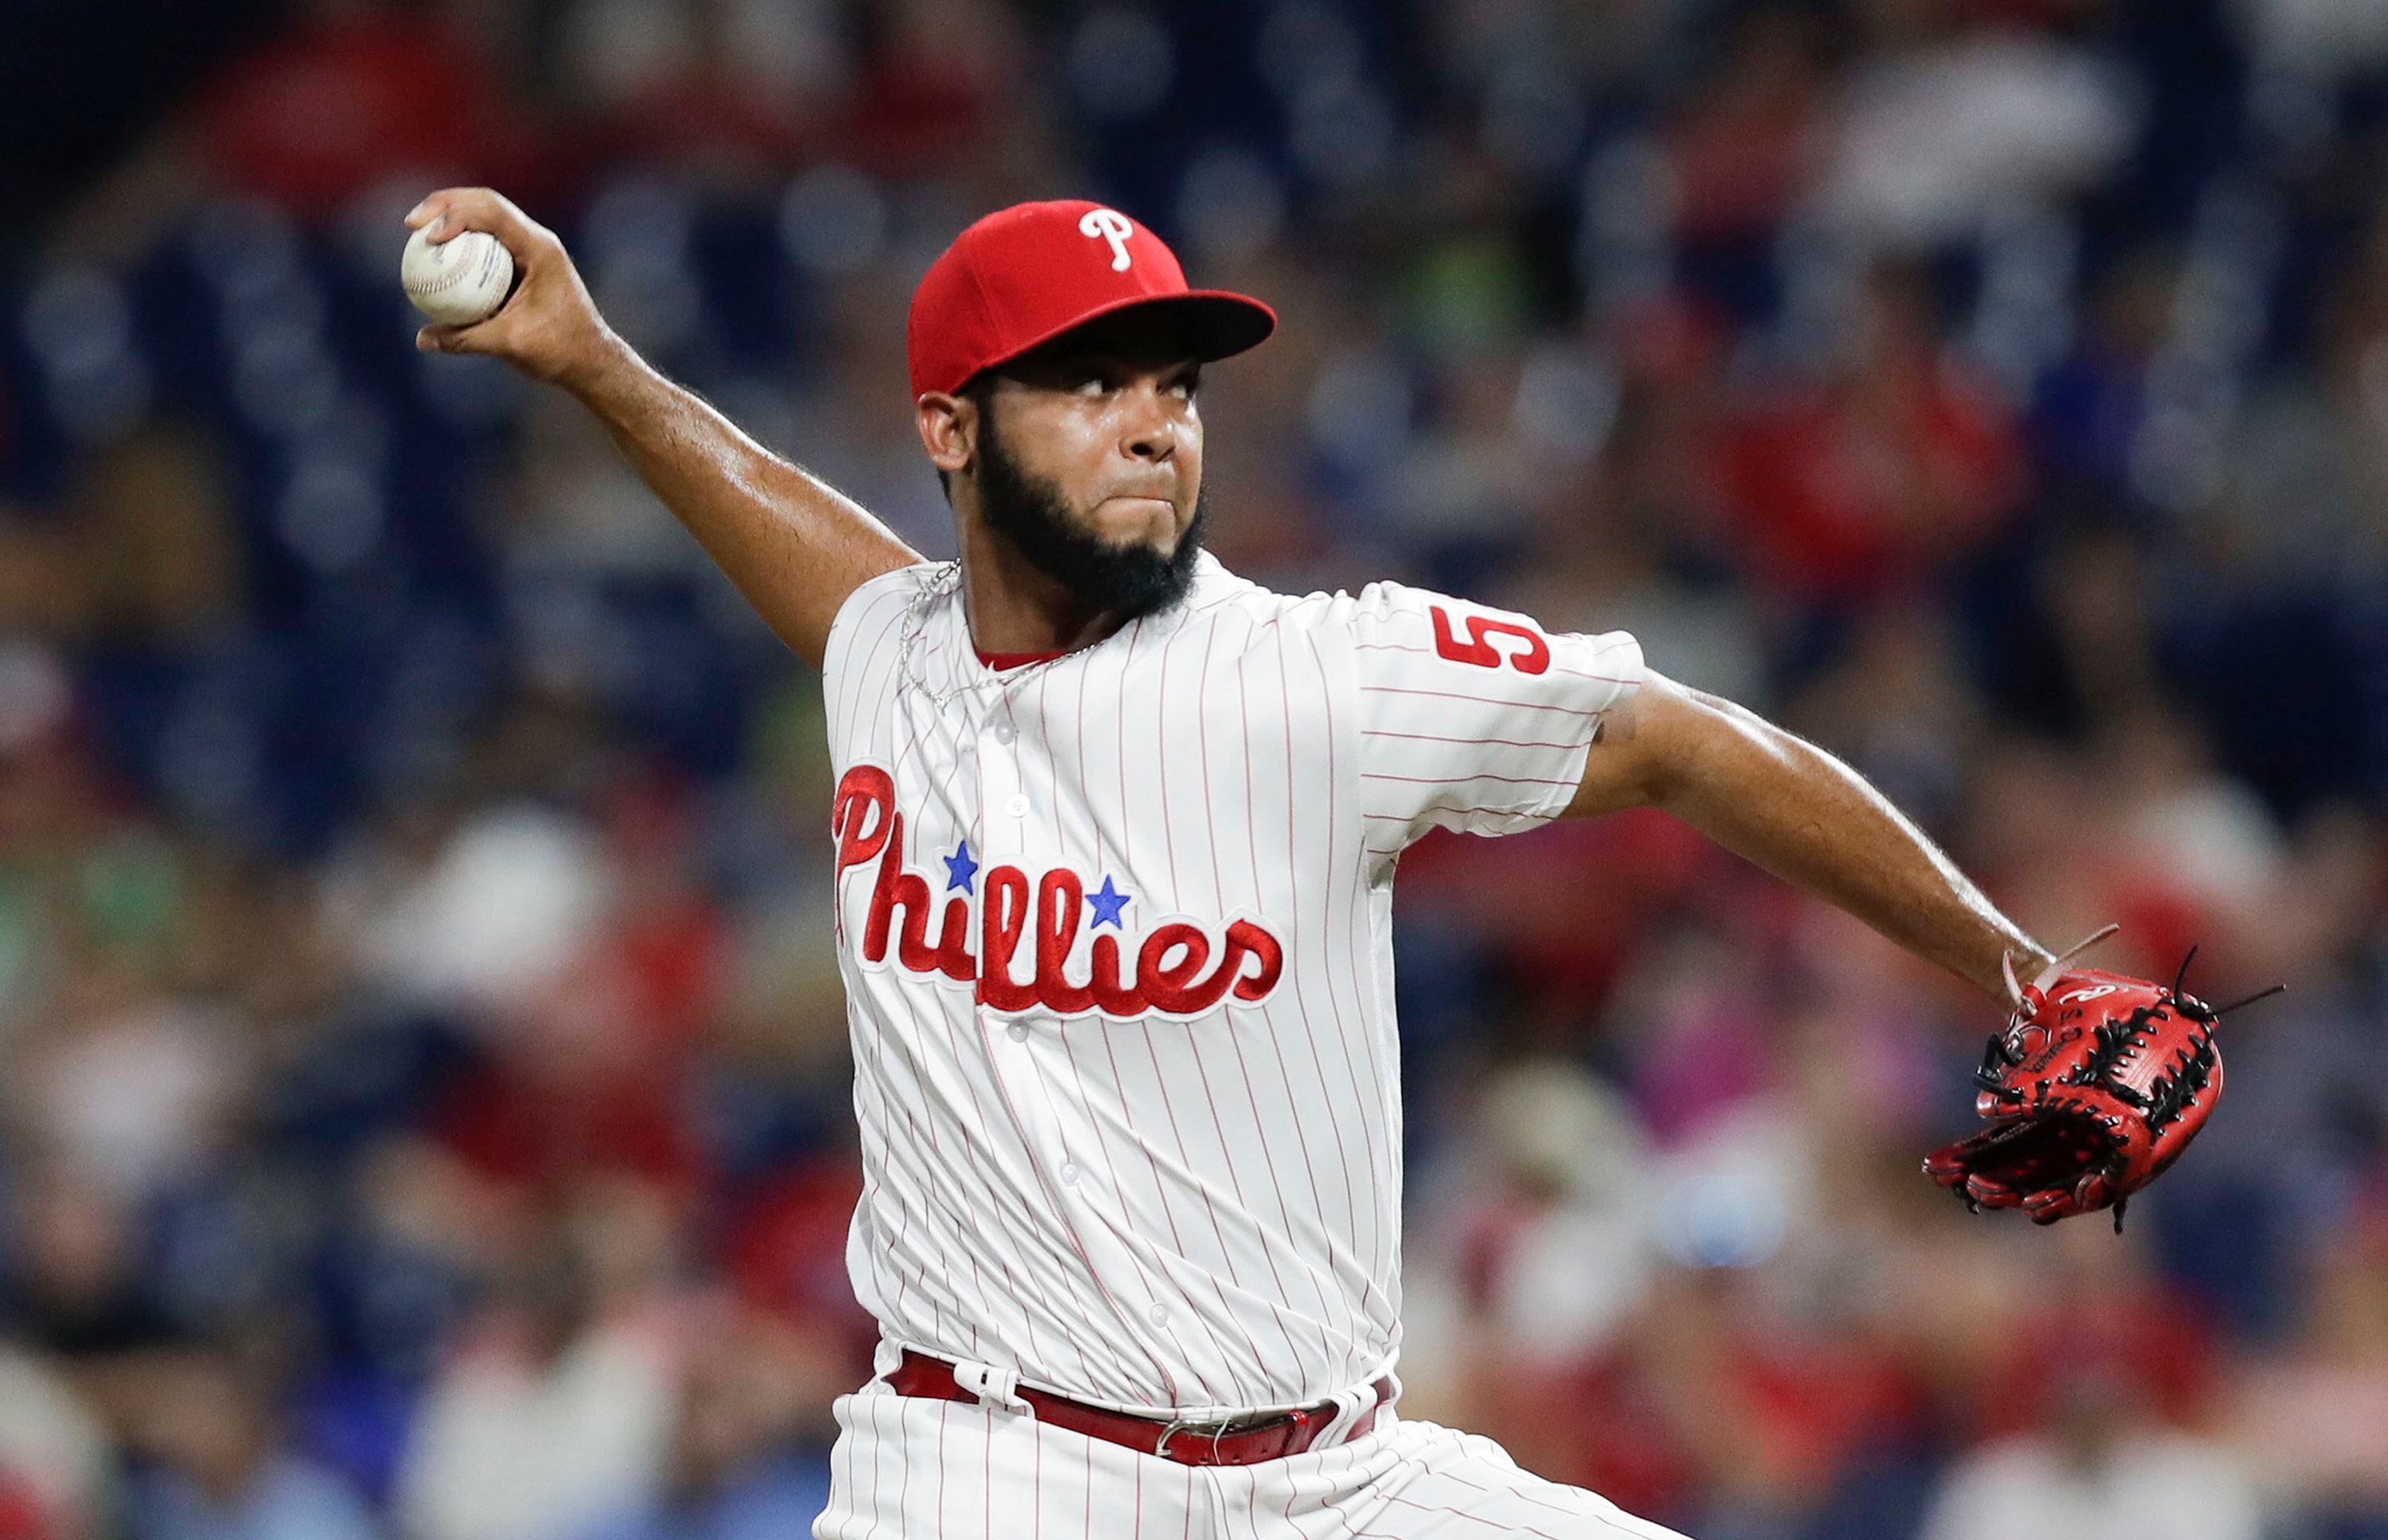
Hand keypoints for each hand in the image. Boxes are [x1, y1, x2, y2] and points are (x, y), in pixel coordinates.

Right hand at [406, 188, 622, 392]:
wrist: (592, 361)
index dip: (455, 213)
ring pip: (486, 219)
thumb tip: (422, 339)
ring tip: (417, 232)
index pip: (493, 212)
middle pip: (485, 203)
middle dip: (445, 205)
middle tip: (411, 223)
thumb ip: (465, 339)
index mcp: (540, 249)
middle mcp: (537, 241)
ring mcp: (531, 250)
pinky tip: (436, 260)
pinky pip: (488, 246)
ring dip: (452, 218)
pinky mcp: (524, 265)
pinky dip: (463, 246)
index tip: (429, 236)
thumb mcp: (510, 344)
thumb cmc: (560, 351)